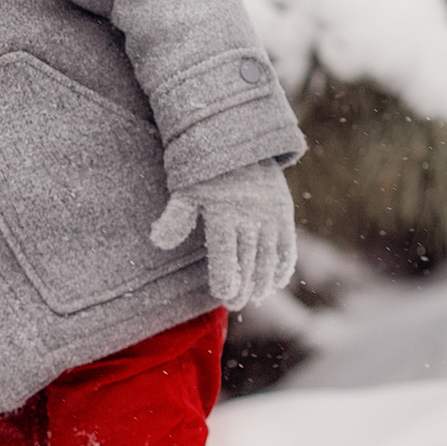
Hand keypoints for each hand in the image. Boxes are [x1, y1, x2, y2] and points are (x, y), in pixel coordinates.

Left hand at [150, 161, 297, 309]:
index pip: (225, 258)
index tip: (223, 295)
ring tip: (255, 296)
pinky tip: (276, 282)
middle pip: (248, 264)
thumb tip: (159, 241)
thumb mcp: (186, 189)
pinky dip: (283, 267)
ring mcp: (270, 216)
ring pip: (269, 259)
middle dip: (243, 287)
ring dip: (263, 282)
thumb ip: (174, 217)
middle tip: (236, 303)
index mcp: (223, 214)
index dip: (225, 282)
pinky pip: (287, 246)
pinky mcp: (284, 212)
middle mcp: (250, 217)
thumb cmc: (206, 171)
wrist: (240, 142)